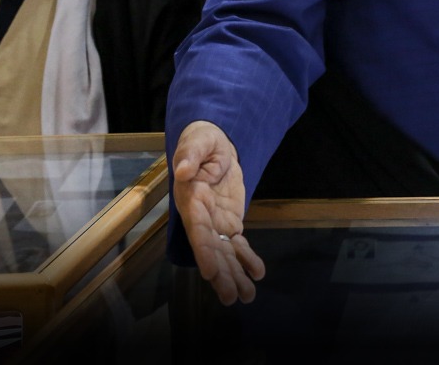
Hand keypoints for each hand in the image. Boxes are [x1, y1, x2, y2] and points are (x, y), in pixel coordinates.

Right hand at [172, 120, 265, 304]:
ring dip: (234, 274)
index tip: (211, 272)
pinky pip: (238, 244)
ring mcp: (216, 222)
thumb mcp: (197, 141)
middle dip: (221, 274)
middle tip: (230, 297)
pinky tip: (257, 274)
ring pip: (225, 253)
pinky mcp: (229, 221)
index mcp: (191, 201)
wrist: (214, 144)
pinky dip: (247, 259)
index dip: (204, 251)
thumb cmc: (201, 141)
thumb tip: (181, 170)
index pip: (198, 230)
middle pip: (212, 249)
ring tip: (246, 296)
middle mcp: (202, 218)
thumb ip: (190, 155)